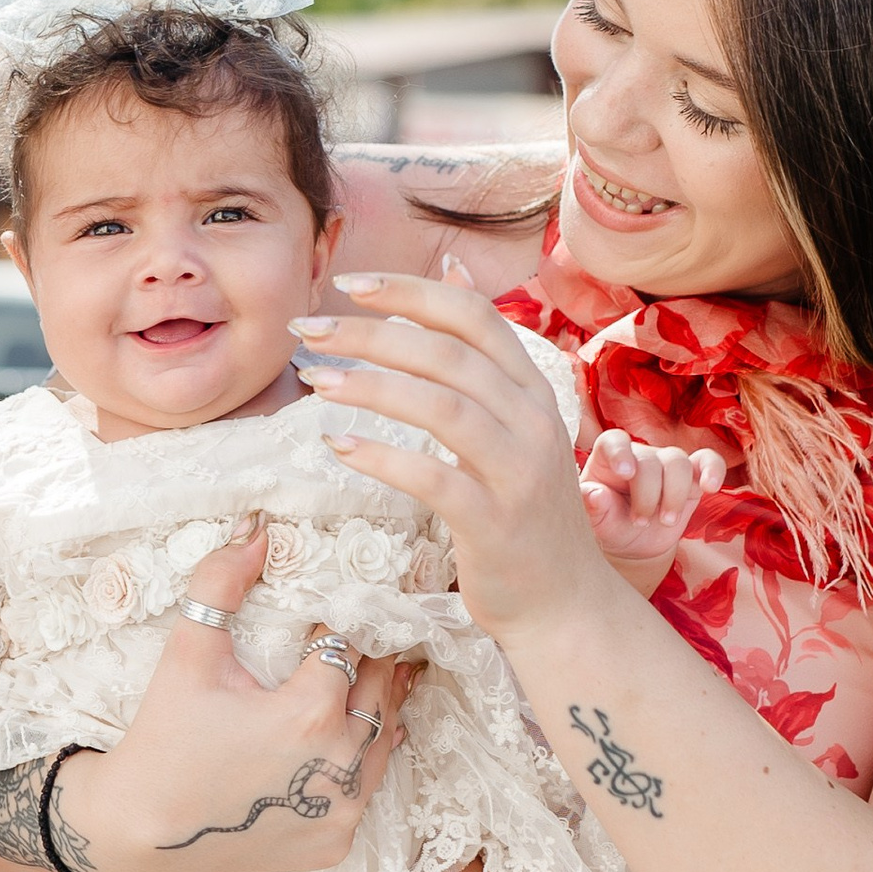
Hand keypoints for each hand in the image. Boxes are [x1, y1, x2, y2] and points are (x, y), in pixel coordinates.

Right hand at [61, 524, 416, 871]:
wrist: (142, 831)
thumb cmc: (163, 739)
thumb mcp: (188, 656)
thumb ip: (220, 584)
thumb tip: (257, 528)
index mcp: (308, 715)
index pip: (350, 647)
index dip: (343, 623)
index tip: (337, 609)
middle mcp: (337, 766)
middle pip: (377, 691)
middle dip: (371, 659)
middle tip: (370, 632)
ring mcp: (340, 810)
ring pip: (383, 739)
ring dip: (378, 705)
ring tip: (379, 674)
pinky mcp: (335, 841)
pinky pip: (367, 787)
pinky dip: (364, 758)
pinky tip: (357, 734)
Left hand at [291, 273, 627, 647]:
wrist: (564, 603)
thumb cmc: (523, 510)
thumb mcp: (513, 421)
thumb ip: (483, 354)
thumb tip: (451, 268)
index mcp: (533, 390)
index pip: (472, 315)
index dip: (409, 291)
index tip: (347, 282)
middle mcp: (532, 422)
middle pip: (449, 354)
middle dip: (372, 333)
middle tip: (308, 330)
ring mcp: (518, 473)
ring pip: (443, 408)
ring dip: (372, 387)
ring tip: (316, 379)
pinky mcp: (495, 523)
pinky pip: (434, 478)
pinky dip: (383, 457)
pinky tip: (339, 446)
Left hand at [580, 429, 724, 592]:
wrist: (635, 542)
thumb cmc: (610, 525)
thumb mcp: (596, 523)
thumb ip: (592, 509)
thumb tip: (595, 494)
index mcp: (608, 460)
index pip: (614, 441)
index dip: (620, 453)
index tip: (625, 472)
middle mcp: (639, 456)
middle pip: (650, 459)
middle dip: (648, 495)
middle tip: (640, 522)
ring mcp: (666, 464)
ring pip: (677, 461)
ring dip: (675, 494)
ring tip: (666, 520)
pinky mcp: (691, 477)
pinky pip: (708, 461)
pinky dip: (713, 470)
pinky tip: (710, 487)